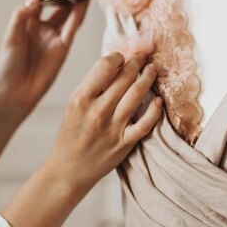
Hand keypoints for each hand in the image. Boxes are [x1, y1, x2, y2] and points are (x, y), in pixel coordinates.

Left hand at [0, 0, 88, 118]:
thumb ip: (21, 15)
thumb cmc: (8, 67)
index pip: (37, 1)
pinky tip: (84, 3)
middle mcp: (41, 29)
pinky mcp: (62, 48)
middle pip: (56, 6)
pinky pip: (72, 28)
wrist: (16, 92)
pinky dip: (78, 15)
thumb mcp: (10, 36)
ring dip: (75, 1)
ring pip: (67, 15)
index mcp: (26, 24)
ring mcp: (53, 38)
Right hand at [44, 51, 162, 192]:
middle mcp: (97, 111)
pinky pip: (145, 123)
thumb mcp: (73, 106)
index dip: (118, 57)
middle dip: (137, 62)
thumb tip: (115, 66)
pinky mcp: (124, 143)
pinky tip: (158, 100)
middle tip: (143, 56)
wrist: (68, 170)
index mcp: (81, 98)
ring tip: (153, 69)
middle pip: (125, 77)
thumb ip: (93, 87)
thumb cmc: (71, 134)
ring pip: (137, 95)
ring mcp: (112, 128)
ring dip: (148, 77)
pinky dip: (154, 110)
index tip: (122, 57)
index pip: (105, 66)